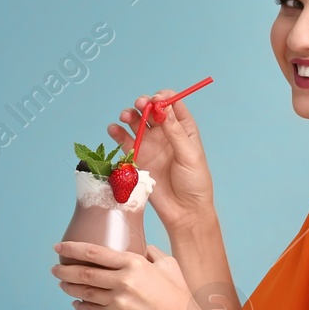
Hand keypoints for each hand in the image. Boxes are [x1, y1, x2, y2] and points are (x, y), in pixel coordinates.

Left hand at [52, 240, 194, 309]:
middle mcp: (123, 281)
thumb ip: (150, 253)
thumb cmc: (179, 297)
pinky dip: (81, 307)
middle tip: (56, 268)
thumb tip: (139, 247)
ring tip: (62, 284)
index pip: (94, 253)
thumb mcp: (168, 266)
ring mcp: (118, 302)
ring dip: (69, 287)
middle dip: (65, 270)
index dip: (72, 249)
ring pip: (84, 292)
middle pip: (84, 273)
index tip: (60, 247)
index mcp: (134, 263)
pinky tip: (76, 303)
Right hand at [108, 92, 214, 231]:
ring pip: (136, 122)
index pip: (172, 104)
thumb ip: (175, 132)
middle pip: (151, 110)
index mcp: (183, 129)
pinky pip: (124, 140)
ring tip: (126, 116)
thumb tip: (165, 108)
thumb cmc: (195, 183)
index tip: (157, 100)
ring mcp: (150, 144)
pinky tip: (114, 129)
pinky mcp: (137, 157)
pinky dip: (117, 132)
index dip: (163, 98)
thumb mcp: (189, 155)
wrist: (184, 211)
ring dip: (130, 114)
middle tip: (140, 105)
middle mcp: (165, 133)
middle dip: (144, 103)